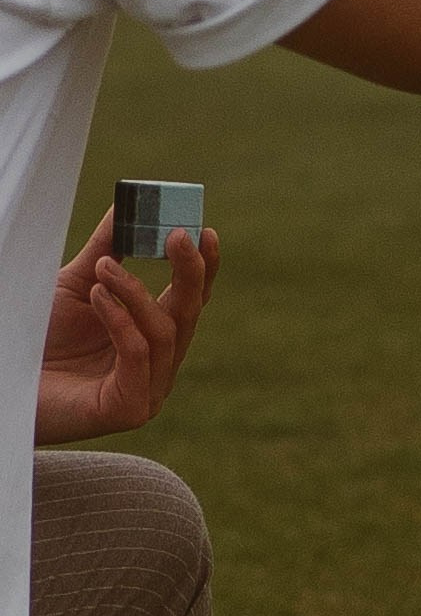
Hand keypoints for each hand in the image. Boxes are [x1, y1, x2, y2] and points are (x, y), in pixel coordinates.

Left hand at [35, 207, 219, 445]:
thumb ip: (108, 249)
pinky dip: (121, 319)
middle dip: (189, 271)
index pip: (191, 301)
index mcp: (153, 337)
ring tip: (103, 269)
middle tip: (177, 235)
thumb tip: (127, 206)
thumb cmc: (39, 338)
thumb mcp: (80, 284)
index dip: (203, 267)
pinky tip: (97, 297)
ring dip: (135, 292)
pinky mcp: (131, 409)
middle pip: (189, 314)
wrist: (8, 378)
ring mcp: (149, 391)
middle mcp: (159, 365)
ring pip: (164, 332)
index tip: (205, 231)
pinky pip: (139, 354)